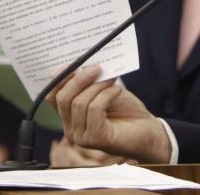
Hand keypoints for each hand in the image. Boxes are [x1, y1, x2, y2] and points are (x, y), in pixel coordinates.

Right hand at [47, 64, 169, 162]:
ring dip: (98, 86)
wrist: (148, 131)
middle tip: (97, 67)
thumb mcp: (106, 91)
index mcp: (69, 116)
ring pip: (79, 103)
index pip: (52, 96)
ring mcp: (81, 137)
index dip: (60, 77)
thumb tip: (83, 62)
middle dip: (80, 79)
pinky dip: (106, 95)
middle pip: (63, 98)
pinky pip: (94, 110)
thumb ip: (91, 82)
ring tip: (112, 79)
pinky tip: (117, 91)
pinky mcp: (95, 139)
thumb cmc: (127, 111)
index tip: (75, 61)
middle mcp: (70, 129)